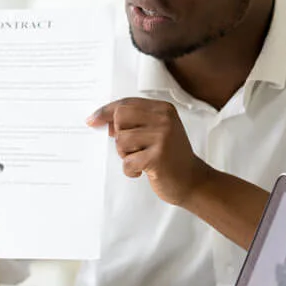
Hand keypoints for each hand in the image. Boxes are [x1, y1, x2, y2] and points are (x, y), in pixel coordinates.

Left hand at [86, 97, 212, 206]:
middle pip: (120, 118)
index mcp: (163, 109)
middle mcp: (164, 120)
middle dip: (120, 136)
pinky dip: (131, 170)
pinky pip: (127, 162)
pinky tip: (144, 172)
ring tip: (142, 160)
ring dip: (126, 155)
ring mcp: (162, 138)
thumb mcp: (157, 132)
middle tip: (133, 148)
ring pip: (121, 141)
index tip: (92, 120)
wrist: (193, 181)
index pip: (126, 103)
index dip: (106, 112)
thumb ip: (134, 122)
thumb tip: (103, 121)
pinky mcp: (158, 158)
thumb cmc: (171, 157)